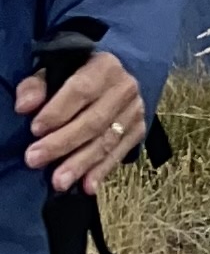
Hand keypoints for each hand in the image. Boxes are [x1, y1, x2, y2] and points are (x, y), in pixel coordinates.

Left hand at [22, 48, 133, 193]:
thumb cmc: (74, 75)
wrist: (112, 78)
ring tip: (58, 182)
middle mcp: (125, 88)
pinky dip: (102, 171)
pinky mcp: (139, 130)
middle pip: (94, 121)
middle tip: (35, 159)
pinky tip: (86, 186)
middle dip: (63, 143)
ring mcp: (135, 111)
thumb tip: (24, 106)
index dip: (58, 111)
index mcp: (104, 67)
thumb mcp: (53, 70)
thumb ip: (36, 85)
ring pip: (106, 141)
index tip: (35, 130)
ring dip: (81, 163)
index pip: (82, 90)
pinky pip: (119, 154)